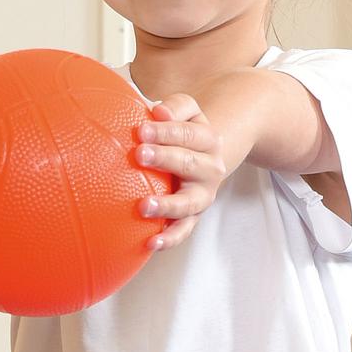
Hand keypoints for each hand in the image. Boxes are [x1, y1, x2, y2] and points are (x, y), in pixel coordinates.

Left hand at [134, 95, 222, 253]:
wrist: (205, 156)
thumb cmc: (183, 131)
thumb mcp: (187, 112)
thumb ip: (176, 107)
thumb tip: (158, 112)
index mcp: (209, 140)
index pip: (187, 133)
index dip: (165, 131)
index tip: (140, 130)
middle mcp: (211, 169)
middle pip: (188, 163)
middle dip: (164, 159)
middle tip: (139, 154)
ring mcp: (202, 196)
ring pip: (188, 203)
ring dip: (167, 205)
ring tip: (144, 206)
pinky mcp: (192, 217)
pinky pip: (183, 230)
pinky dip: (169, 239)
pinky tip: (151, 243)